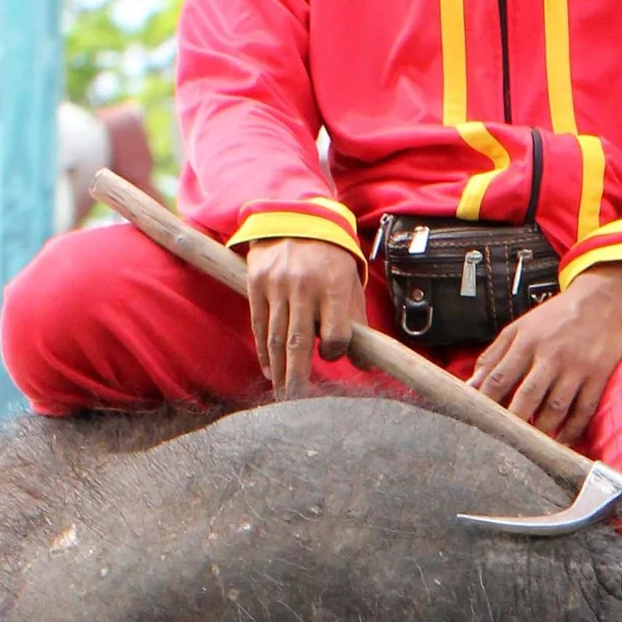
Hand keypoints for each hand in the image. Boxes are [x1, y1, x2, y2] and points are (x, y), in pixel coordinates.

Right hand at [243, 238, 361, 399]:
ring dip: (279, 370)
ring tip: (282, 394)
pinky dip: (263, 351)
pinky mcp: (256, 283)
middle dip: (298, 376)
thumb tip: (366, 366)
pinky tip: (269, 370)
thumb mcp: (350, 283)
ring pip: (276, 337)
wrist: (296, 218)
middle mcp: (305, 286)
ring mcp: (278, 285)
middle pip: (300, 342)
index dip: (335, 350)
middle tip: (296, 403)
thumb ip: (357, 323)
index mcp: (335, 286)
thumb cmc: (331, 258)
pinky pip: (259, 324)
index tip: (331, 353)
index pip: (336, 334)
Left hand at [469, 265, 621, 441]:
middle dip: (513, 422)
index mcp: (527, 342)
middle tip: (503, 442)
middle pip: (527, 396)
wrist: (602, 300)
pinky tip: (561, 441)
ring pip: (556, 408)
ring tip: (531, 445)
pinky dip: (572, 430)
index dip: (486, 403)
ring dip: (542, 430)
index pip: (499, 378)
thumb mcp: (520, 328)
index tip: (478, 422)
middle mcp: (551, 355)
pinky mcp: (598, 376)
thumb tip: (470, 385)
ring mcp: (576, 367)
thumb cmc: (556, 317)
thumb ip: (494, 355)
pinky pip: (584, 410)